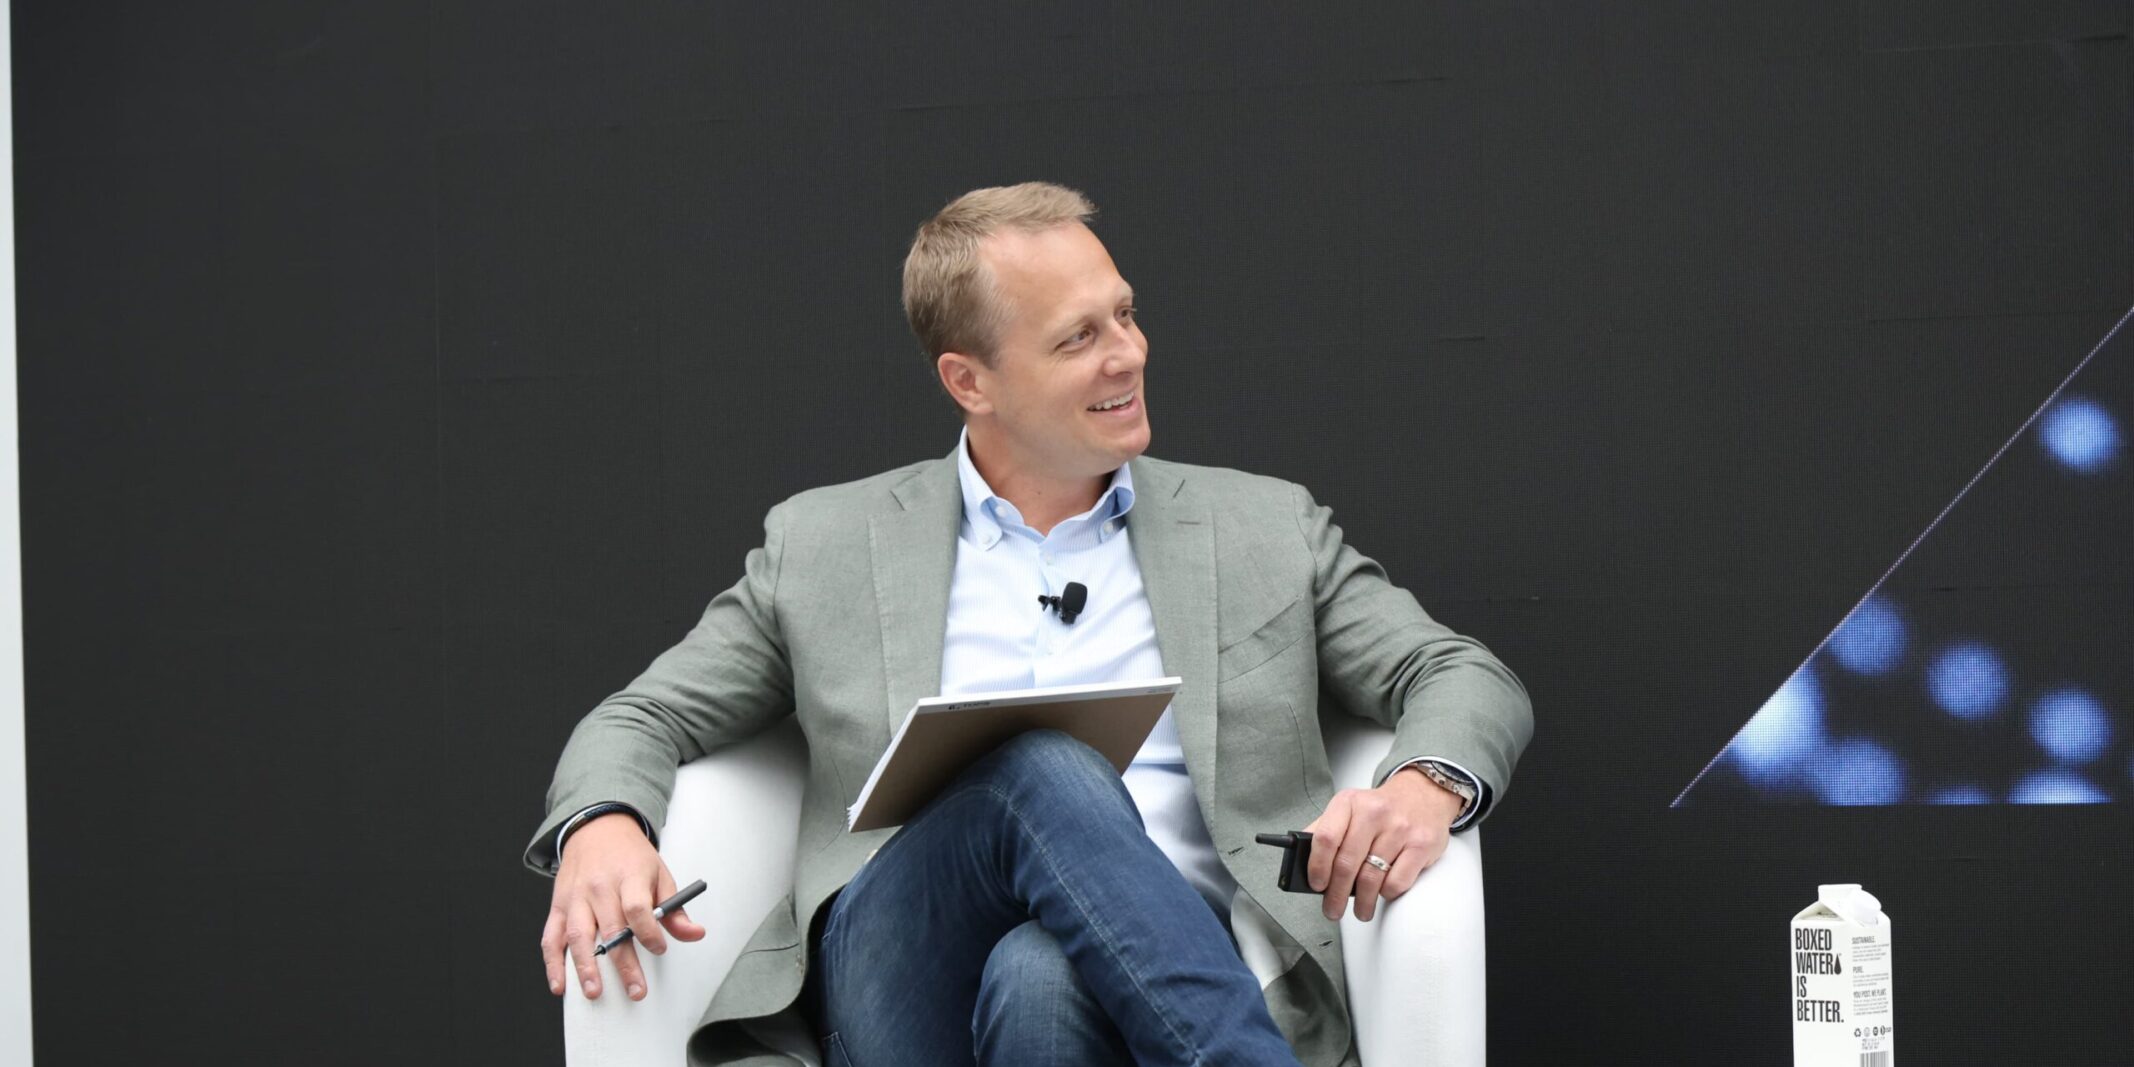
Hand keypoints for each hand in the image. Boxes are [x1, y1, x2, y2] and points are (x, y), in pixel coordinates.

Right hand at [540, 812, 705, 1000]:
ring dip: (585, 966)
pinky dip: (553, 963)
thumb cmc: (629, 855)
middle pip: (611, 928)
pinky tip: (560, 984)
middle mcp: (599, 888)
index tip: (659, 948)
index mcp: (628, 876)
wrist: (597, 829)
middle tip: (635, 990)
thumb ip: (675, 909)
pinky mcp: (558, 906)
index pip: (637, 908)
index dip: (649, 932)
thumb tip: (694, 933)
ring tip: (595, 991)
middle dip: (623, 964)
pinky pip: (551, 937)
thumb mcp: (660, 874)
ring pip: (578, 935)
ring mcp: (576, 897)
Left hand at [1300, 767, 1463, 922]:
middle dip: (1336, 895)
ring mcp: (1399, 829)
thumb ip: (1325, 829)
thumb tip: (1301, 860)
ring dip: (1362, 902)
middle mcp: (1374, 813)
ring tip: (1360, 910)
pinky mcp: (1421, 845)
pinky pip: (1397, 882)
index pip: (1325, 838)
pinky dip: (1387, 894)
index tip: (1316, 885)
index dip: (1317, 867)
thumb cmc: (1381, 808)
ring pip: (1371, 878)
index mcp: (1349, 802)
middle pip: (1346, 864)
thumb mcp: (1349, 807)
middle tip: (1333, 909)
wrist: (1423, 794)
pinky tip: (1383, 892)